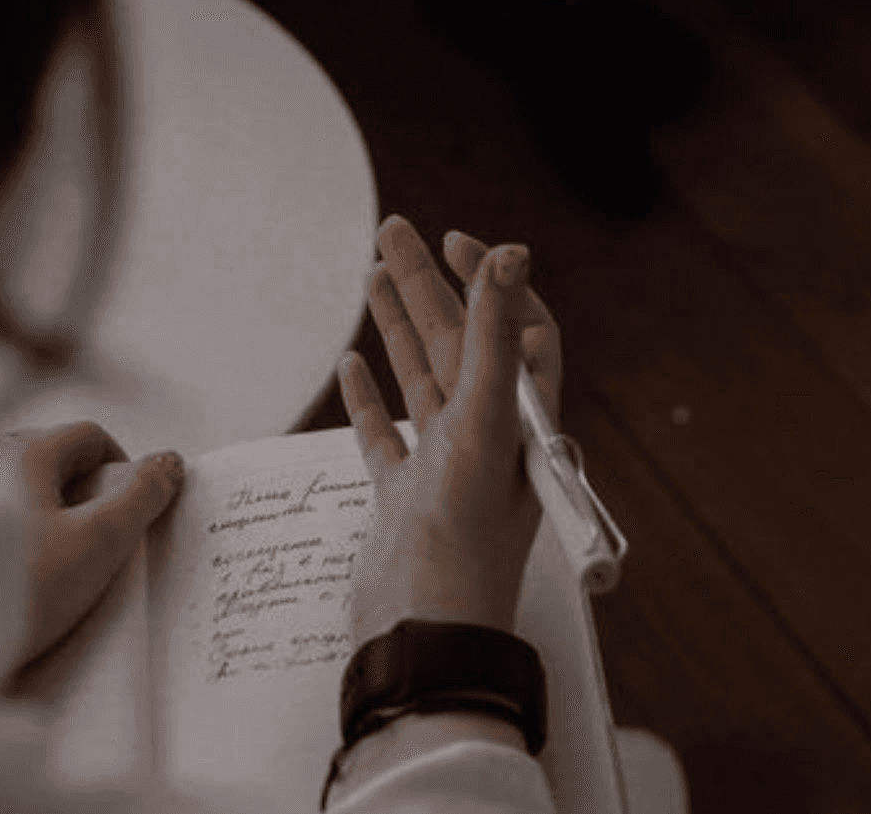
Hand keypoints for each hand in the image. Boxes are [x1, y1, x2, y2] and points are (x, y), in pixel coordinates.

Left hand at [0, 422, 184, 673]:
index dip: (124, 467)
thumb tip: (168, 463)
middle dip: (83, 498)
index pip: (91, 436)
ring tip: (54, 574)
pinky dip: (8, 546)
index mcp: (25, 453)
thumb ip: (141, 498)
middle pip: (51, 464)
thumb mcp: (97, 543)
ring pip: (16, 495)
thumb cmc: (11, 591)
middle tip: (98, 545)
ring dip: (44, 522)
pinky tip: (11, 588)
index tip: (133, 509)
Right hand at [338, 216, 562, 648]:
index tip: (455, 242)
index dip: (491, 282)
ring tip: (371, 273)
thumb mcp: (485, 429)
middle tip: (391, 228)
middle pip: (458, 339)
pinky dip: (367, 397)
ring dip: (396, 326)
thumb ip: (496, 339)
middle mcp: (485, 437)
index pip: (514, 328)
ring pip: (420, 377)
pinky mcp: (401, 498)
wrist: (423, 641)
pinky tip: (350, 365)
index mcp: (519, 419)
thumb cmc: (463, 547)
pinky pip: (384, 434)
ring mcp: (440, 467)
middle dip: (426, 283)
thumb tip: (514, 253)